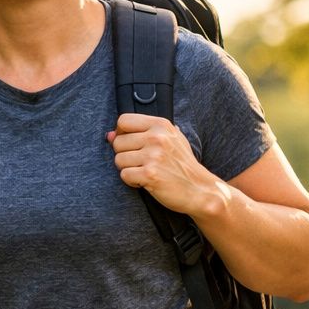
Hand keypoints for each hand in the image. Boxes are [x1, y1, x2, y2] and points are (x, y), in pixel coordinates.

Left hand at [107, 113, 221, 216]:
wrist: (199, 189)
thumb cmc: (181, 164)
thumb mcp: (169, 140)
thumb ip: (141, 133)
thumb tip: (109, 135)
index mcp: (161, 125)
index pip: (124, 120)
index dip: (121, 133)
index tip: (129, 144)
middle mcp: (157, 137)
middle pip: (118, 142)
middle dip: (124, 155)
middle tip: (141, 163)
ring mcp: (154, 156)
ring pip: (118, 160)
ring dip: (128, 169)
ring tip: (145, 172)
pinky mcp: (150, 174)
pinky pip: (124, 175)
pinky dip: (132, 181)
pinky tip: (145, 181)